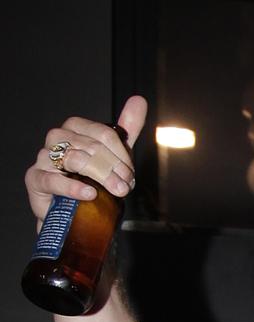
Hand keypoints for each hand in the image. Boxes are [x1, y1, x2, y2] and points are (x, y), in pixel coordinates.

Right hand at [26, 95, 147, 224]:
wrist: (74, 211)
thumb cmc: (92, 179)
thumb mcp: (113, 154)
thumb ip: (126, 128)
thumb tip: (139, 100)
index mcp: (75, 129)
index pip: (103, 134)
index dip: (121, 155)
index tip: (130, 174)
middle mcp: (57, 138)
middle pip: (91, 146)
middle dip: (114, 168)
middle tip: (126, 186)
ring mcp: (43, 157)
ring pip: (75, 159)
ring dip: (101, 176)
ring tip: (116, 191)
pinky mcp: (35, 178)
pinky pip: (52, 179)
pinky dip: (73, 186)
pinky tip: (90, 193)